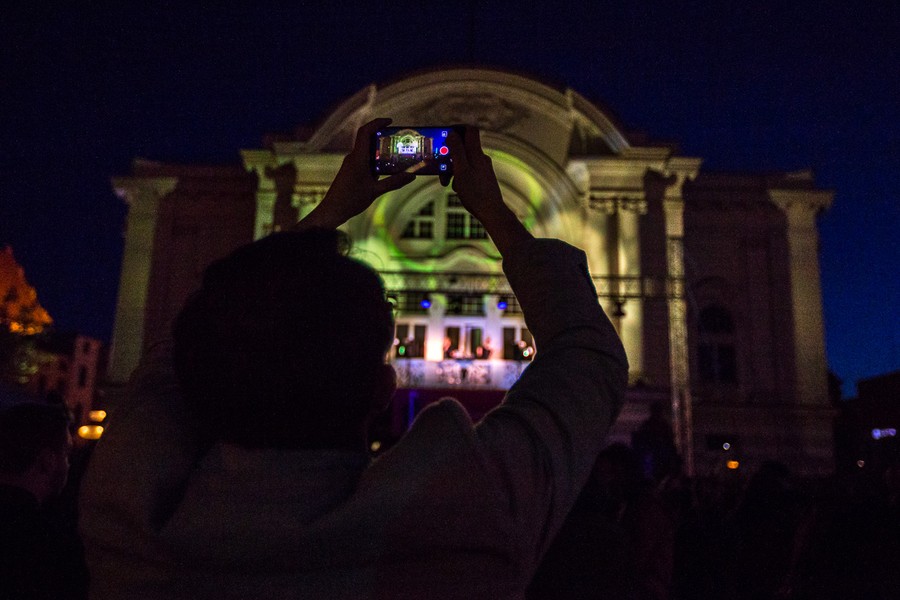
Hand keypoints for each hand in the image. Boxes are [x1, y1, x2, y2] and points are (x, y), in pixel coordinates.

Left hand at [297, 118, 414, 229]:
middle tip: (399, 139)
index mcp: (358, 158)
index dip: (377, 123)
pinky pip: (364, 160)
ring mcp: (351, 164)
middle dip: (383, 137)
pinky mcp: (351, 171)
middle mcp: (353, 157)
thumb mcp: (376, 191)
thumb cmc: (351, 200)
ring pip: (367, 151)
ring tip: (396, 153)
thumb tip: (412, 175)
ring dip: (380, 150)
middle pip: (368, 140)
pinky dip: (375, 160)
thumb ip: (394, 182)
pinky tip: (386, 168)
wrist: (332, 211)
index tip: (390, 122)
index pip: (365, 132)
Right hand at [445, 127, 504, 221]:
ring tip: (447, 182)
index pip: (470, 130)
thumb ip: (456, 151)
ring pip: (463, 161)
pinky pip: (467, 171)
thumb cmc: (475, 193)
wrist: (491, 212)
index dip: (457, 129)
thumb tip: (451, 133)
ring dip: (452, 169)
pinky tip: (457, 188)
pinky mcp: (482, 178)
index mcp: (476, 153)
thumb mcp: (461, 170)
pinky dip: (459, 177)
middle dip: (449, 155)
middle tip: (441, 167)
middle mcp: (481, 158)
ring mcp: (482, 168)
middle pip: (463, 148)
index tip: (445, 135)